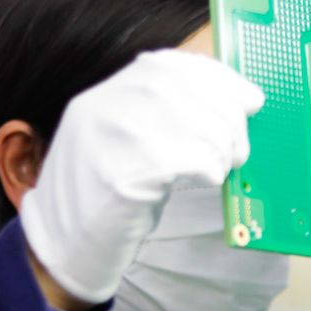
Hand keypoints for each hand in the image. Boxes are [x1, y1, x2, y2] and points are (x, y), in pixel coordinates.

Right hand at [20, 49, 264, 304]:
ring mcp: (106, 141)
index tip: (247, 98)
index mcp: (103, 94)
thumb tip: (242, 100)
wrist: (62, 245)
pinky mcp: (119, 178)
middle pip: (182, 88)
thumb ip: (169, 115)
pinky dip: (209, 167)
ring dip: (222, 144)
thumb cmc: (107, 197)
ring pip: (188, 120)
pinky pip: (185, 159)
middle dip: (227, 113)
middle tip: (240, 145)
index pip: (168, 65)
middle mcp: (100, 108)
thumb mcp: (129, 142)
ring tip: (224, 165)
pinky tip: (209, 178)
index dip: (217, 78)